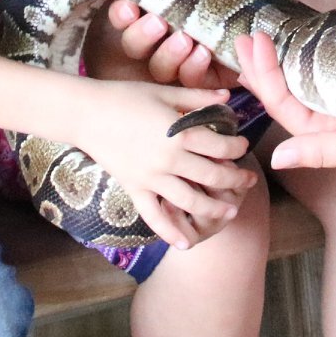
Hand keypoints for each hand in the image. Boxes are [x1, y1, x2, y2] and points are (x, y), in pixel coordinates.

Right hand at [79, 82, 255, 248]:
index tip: (243, 147)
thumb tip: (228, 97)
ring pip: (191, 201)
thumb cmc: (125, 97)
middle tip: (249, 181)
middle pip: (213, 177)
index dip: (238, 148)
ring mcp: (152, 178)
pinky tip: (186, 244)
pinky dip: (170, 232)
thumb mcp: (165, 92)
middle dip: (236, 181)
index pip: (221, 147)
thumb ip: (198, 97)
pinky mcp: (135, 189)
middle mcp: (170, 160)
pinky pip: (154, 216)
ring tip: (231, 211)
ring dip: (215, 209)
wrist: (86, 114)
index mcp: (181, 134)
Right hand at [101, 0, 239, 87]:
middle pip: (134, 46)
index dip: (121, 14)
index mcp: (150, 11)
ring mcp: (178, 62)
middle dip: (142, 35)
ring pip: (159, 68)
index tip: (130, 7)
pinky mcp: (202, 78)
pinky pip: (189, 80)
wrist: (274, 6)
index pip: (123, 17)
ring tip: (186, 40)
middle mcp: (159, 40)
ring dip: (169, 54)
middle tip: (159, 23)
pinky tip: (203, 53)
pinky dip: (193, 67)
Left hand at [234, 33, 335, 186]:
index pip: (285, 105)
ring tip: (265, 34)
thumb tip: (276, 157)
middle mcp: (335, 120)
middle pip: (290, 90)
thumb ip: (322, 151)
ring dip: (286, 59)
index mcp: (328, 136)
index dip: (264, 76)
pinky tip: (304, 40)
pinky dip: (317, 57)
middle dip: (265, 65)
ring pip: (308, 80)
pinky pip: (335, 73)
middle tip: (246, 33)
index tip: (253, 43)